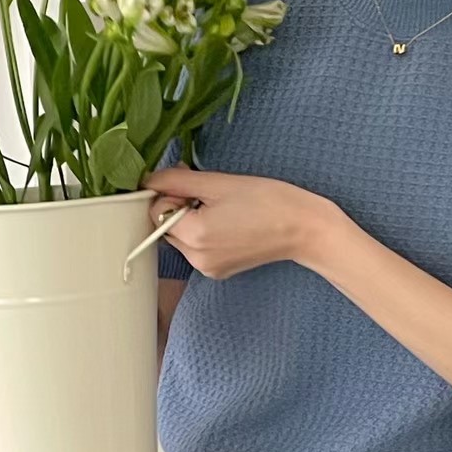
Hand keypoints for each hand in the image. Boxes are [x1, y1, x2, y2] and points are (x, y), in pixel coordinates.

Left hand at [142, 162, 334, 279]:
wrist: (303, 228)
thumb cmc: (268, 201)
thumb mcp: (218, 182)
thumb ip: (176, 180)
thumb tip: (148, 180)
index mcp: (194, 234)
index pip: (155, 210)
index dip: (168, 192)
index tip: (192, 184)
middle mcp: (196, 258)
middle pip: (164, 226)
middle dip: (178, 207)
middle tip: (208, 194)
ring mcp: (207, 268)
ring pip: (179, 238)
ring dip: (190, 220)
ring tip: (222, 209)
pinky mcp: (217, 271)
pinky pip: (195, 249)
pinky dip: (203, 233)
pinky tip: (228, 224)